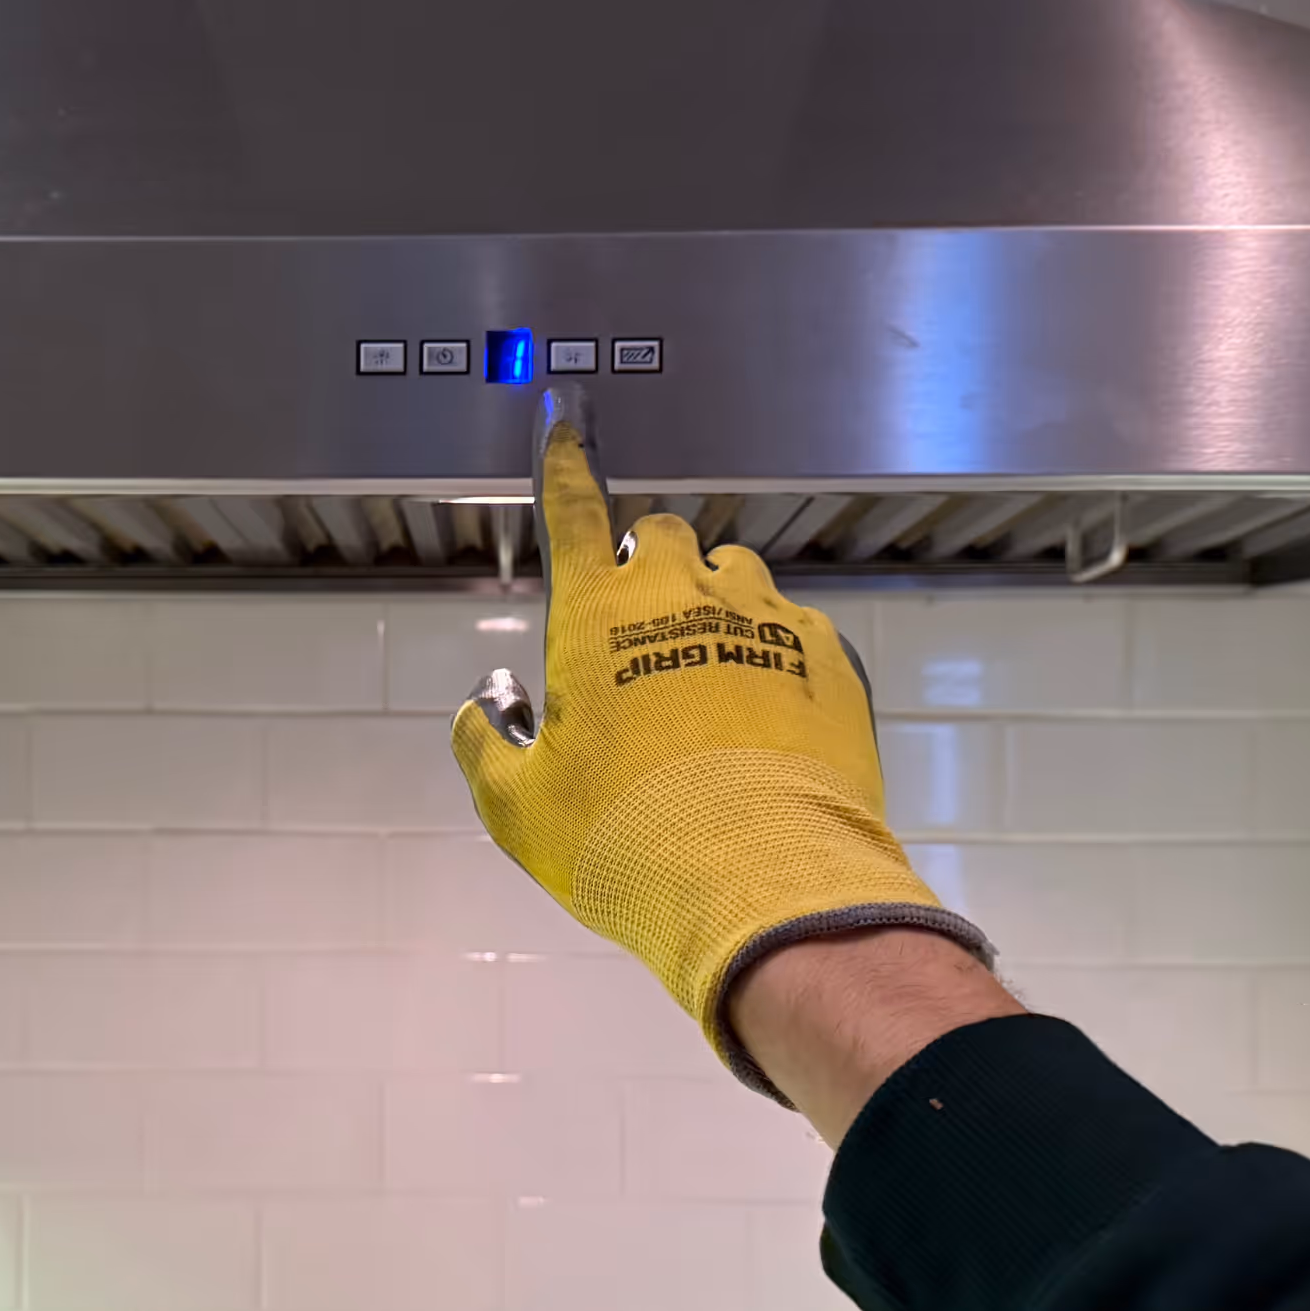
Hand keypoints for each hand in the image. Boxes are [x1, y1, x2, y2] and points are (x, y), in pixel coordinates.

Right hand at [452, 385, 991, 1104]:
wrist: (761, 884)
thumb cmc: (625, 843)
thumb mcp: (518, 811)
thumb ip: (484, 748)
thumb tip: (480, 711)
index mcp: (598, 616)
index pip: (574, 513)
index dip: (565, 465)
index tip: (566, 426)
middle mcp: (684, 596)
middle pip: (665, 536)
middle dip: (648, 565)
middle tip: (638, 633)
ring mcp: (766, 621)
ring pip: (738, 575)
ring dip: (716, 602)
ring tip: (710, 678)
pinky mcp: (829, 660)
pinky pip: (797, 630)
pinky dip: (776, 656)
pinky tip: (767, 719)